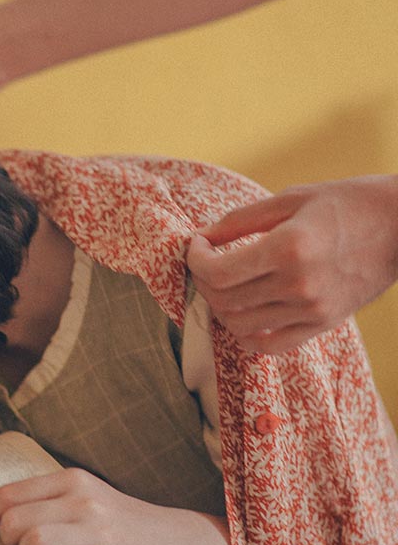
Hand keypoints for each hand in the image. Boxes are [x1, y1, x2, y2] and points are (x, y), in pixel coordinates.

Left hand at [0, 469, 229, 544]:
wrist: (172, 539)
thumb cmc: (116, 521)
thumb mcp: (82, 497)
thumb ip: (44, 501)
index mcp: (70, 480)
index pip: (9, 494)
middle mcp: (81, 500)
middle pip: (14, 520)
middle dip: (6, 541)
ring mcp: (95, 530)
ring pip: (33, 544)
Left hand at [187, 175, 397, 352]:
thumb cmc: (349, 203)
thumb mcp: (292, 199)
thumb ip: (240, 220)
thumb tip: (202, 237)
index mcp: (288, 248)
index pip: (219, 272)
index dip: (195, 260)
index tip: (197, 245)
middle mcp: (298, 284)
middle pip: (224, 300)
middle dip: (204, 281)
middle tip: (207, 262)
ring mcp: (312, 309)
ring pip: (239, 326)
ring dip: (220, 307)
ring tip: (225, 285)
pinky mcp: (323, 324)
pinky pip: (269, 345)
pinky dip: (245, 335)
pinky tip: (243, 313)